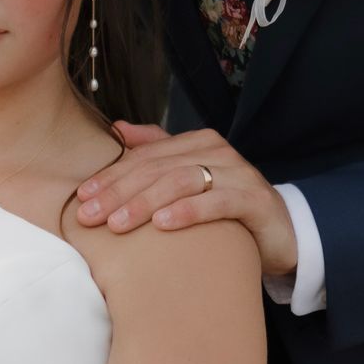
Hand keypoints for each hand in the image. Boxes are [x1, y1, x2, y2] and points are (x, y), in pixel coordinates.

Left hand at [74, 123, 294, 278]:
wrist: (282, 234)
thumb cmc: (227, 210)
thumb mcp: (190, 182)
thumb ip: (158, 152)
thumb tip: (118, 129)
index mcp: (196, 143)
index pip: (144, 157)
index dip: (110, 176)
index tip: (81, 198)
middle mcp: (216, 151)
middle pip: (157, 169)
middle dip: (118, 192)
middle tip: (89, 216)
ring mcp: (237, 173)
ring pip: (181, 182)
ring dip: (144, 203)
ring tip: (117, 224)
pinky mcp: (255, 199)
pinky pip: (217, 202)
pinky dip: (188, 211)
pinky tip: (163, 225)